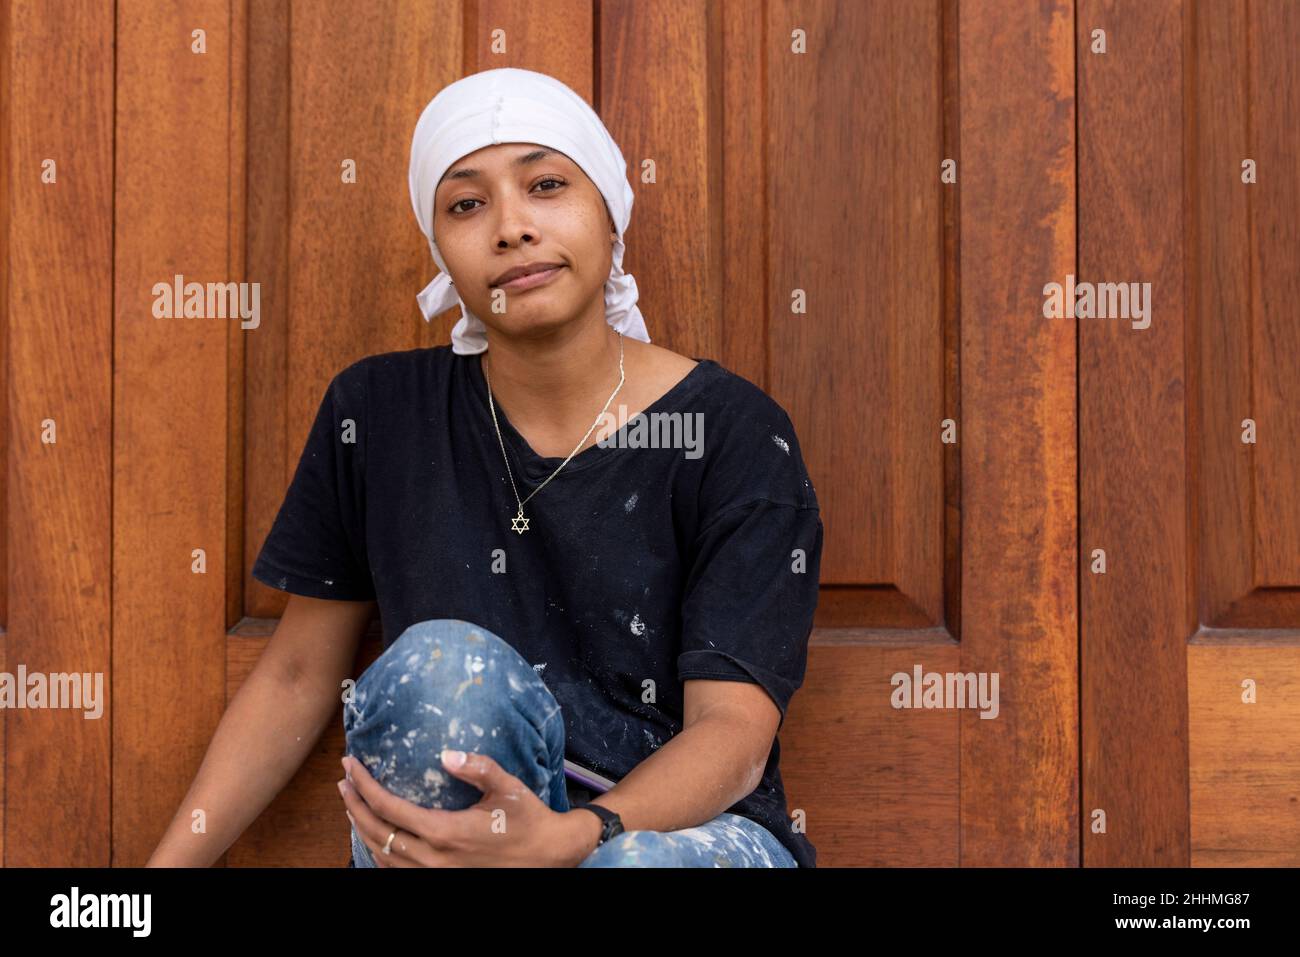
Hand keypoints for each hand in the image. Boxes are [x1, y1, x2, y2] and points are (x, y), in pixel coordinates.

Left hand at [338, 750, 595, 866]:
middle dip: (354, 804)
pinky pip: (396, 870)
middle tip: (344, 780)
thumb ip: (478, 768)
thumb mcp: (508, 788)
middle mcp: (433, 859)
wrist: (548, 857)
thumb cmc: (528, 820)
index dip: (364, 785)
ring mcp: (434, 875)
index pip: (388, 808)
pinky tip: (377, 834)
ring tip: (353, 804)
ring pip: (381, 855)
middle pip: (376, 832)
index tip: (351, 765)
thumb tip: (447, 754)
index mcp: (445, 833)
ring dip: (361, 827)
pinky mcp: (439, 880)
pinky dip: (378, 850)